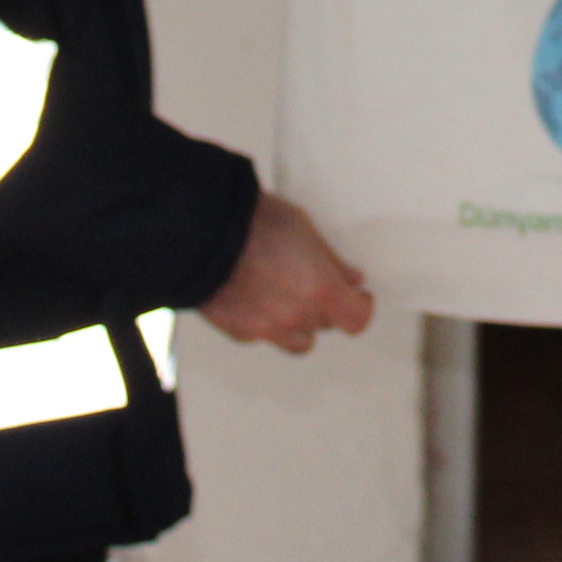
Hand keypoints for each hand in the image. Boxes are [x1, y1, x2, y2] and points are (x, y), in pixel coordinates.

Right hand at [196, 194, 376, 353]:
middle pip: (325, 326)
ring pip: (298, 341)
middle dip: (324, 307)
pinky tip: (255, 297)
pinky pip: (264, 336)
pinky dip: (266, 322)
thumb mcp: (303, 227)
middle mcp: (297, 317)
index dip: (361, 307)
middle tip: (313, 282)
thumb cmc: (255, 220)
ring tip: (285, 296)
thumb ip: (331, 261)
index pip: (357, 319)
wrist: (200, 234)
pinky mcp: (239, 333)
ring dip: (299, 324)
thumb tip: (352, 279)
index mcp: (320, 290)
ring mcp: (267, 329)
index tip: (359, 295)